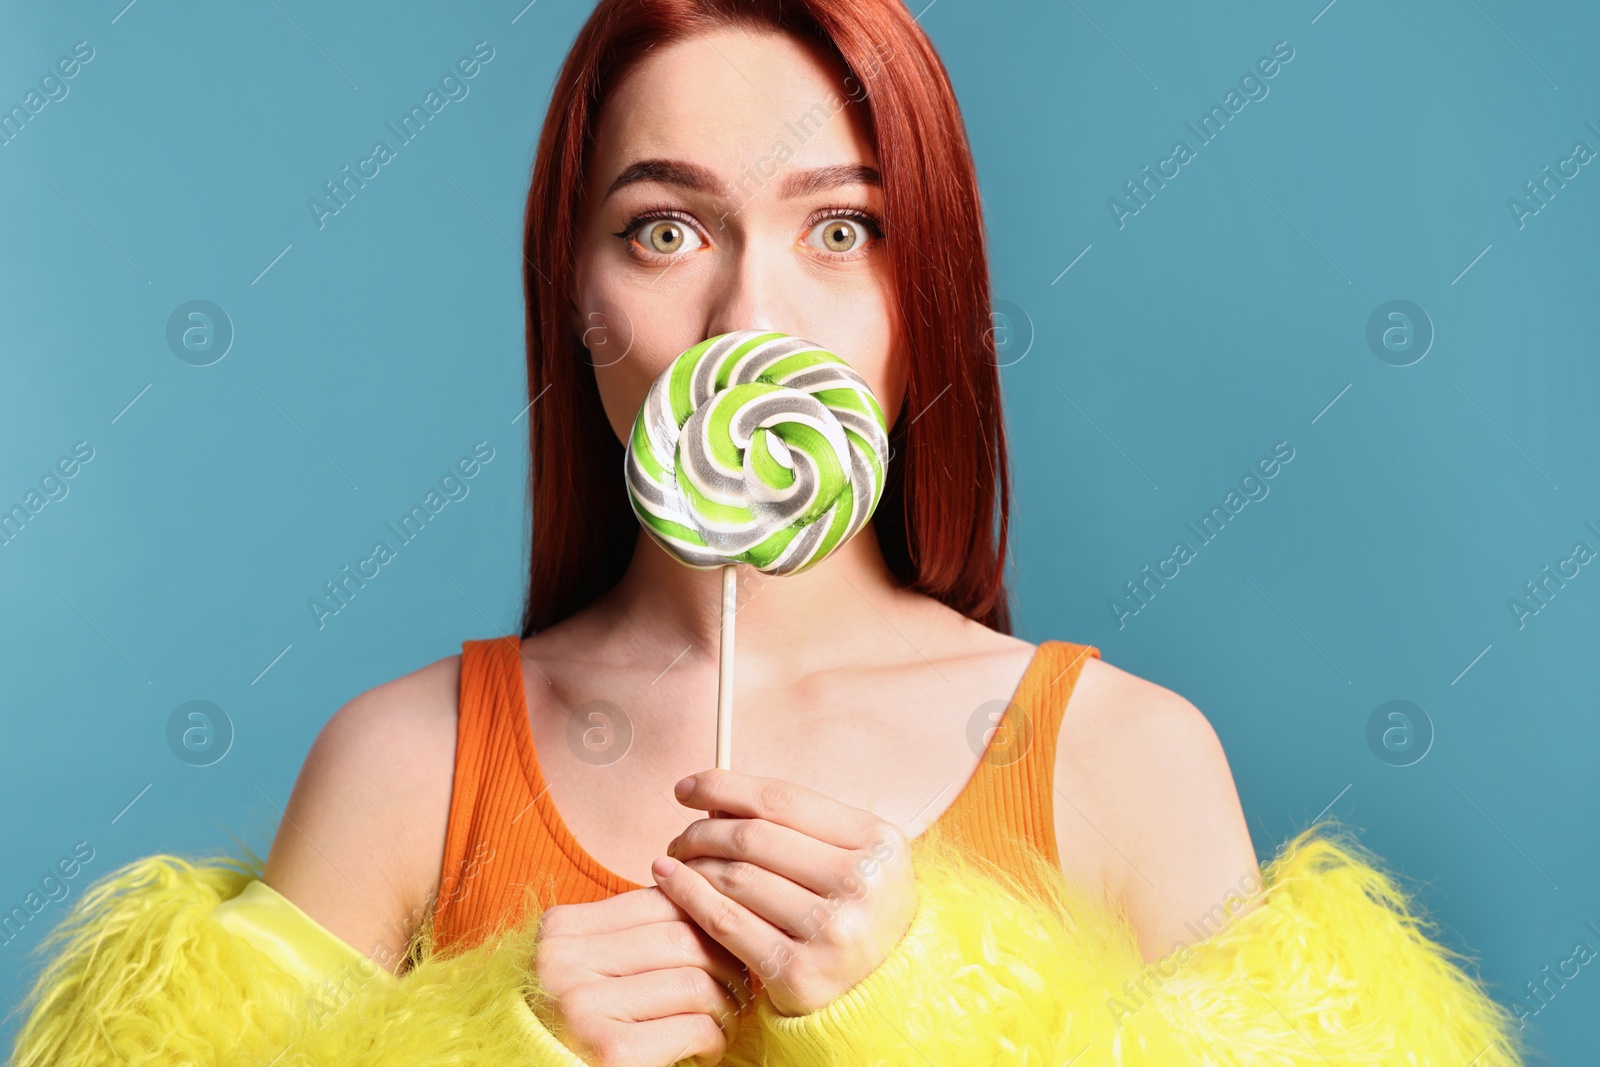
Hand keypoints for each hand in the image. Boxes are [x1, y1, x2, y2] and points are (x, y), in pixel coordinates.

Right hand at [532, 885, 752, 1066]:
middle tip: (741, 986)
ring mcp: (582, 1005)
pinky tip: (707, 1050)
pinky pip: (694, 1027)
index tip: (729, 942)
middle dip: (727, 964)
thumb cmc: (576, 1026)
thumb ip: (634, 934)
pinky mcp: (609, 1050)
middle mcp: (563, 960)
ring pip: (696, 982)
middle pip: (683, 939)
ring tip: (726, 1020)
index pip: (660, 901)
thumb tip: (710, 898)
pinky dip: (715, 1039)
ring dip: (727, 1006)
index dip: (707, 919)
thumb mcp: (590, 967)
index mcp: (561, 928)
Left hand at [649, 769, 917, 1016]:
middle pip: (753, 837)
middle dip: (702, 830)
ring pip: (735, 877)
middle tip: (680, 837)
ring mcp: (832, 931)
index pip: (782, 799)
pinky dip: (688, 895)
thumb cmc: (855, 909)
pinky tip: (670, 882)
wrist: (884, 992)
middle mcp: (860, 883)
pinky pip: (727, 923)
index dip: (724, 787)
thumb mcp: (851, 855)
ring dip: (693, 863)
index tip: (685, 788)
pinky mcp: (800, 974)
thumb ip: (794, 825)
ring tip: (678, 861)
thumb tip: (714, 802)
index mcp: (877, 841)